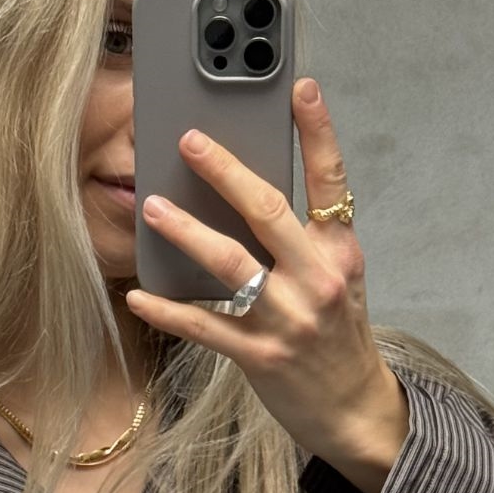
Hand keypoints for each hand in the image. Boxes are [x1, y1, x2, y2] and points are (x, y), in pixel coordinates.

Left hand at [125, 77, 408, 492]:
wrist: (353, 407)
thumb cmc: (335, 336)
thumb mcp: (337, 277)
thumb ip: (304, 237)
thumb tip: (248, 194)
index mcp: (339, 251)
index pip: (331, 179)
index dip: (317, 130)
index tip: (300, 85)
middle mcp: (317, 279)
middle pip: (267, 210)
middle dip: (225, 171)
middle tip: (188, 139)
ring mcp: (288, 319)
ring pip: (230, 263)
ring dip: (186, 231)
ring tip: (153, 206)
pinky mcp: (259, 356)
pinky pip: (204, 326)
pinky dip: (168, 309)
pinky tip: (140, 295)